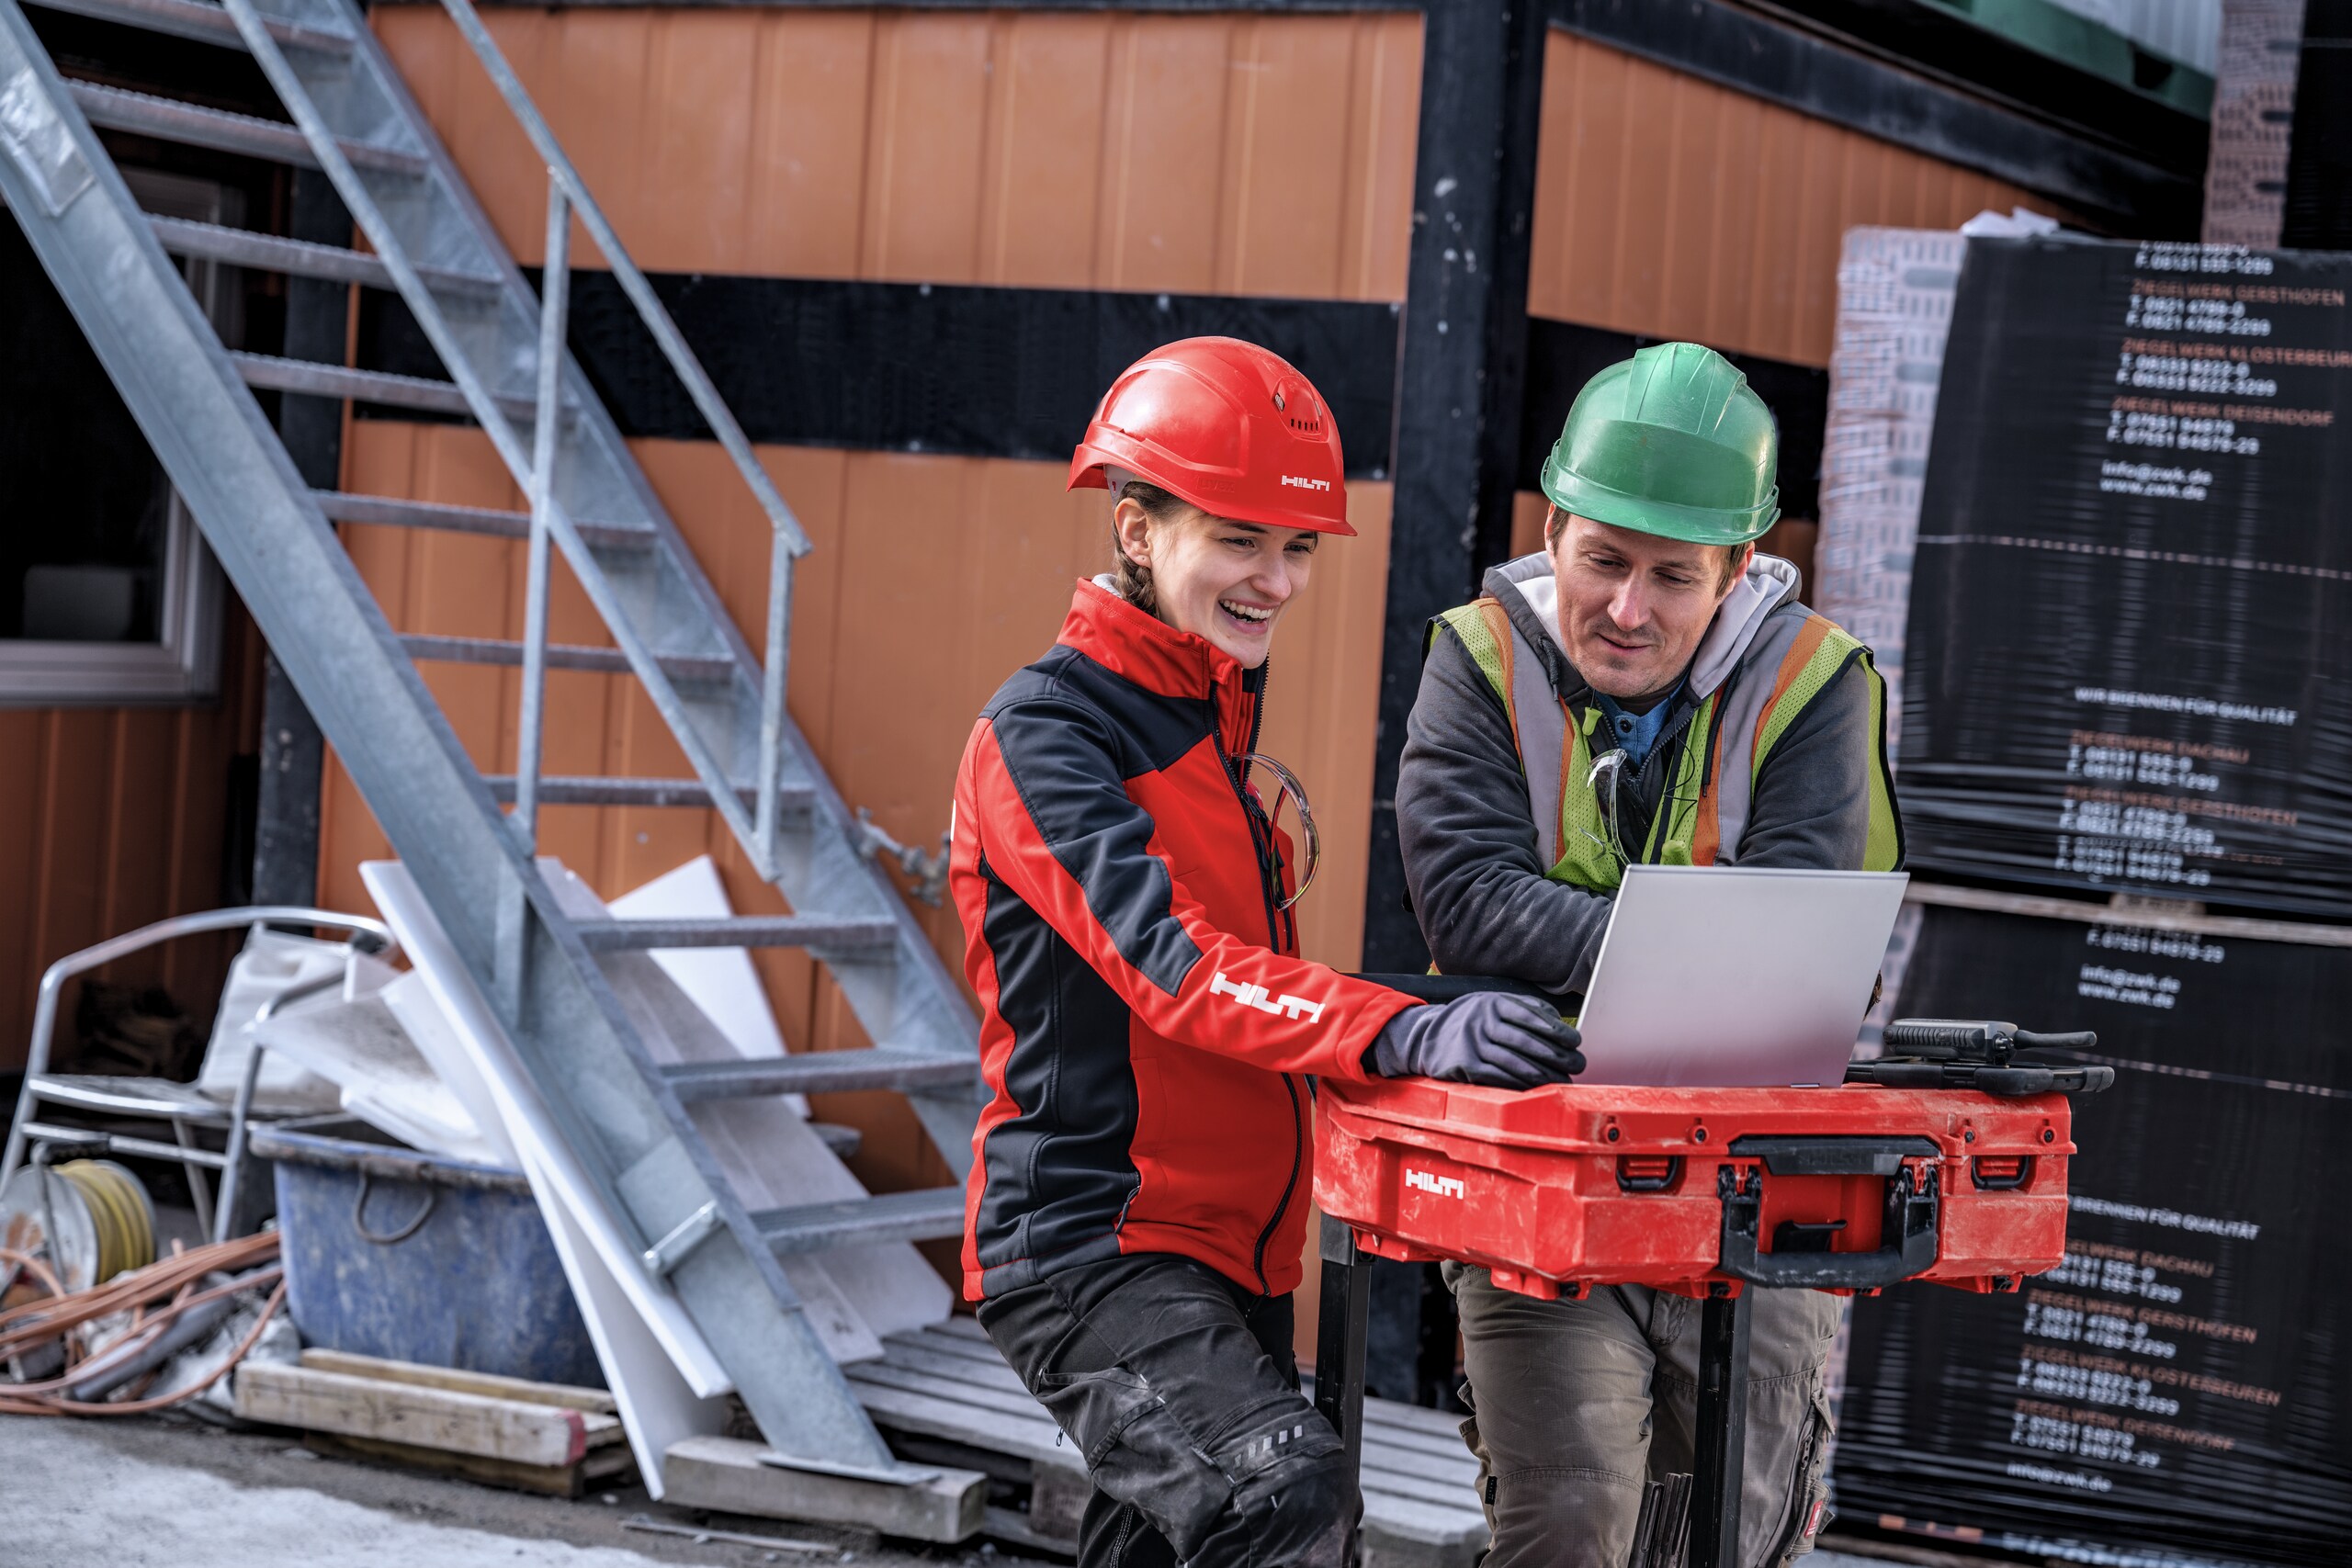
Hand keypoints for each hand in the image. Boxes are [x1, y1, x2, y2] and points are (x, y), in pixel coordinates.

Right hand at [1368, 992, 1583, 1088]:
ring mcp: (1471, 1043)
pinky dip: (1521, 1084)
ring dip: (1543, 1075)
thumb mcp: (1491, 1004)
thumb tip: (1558, 1022)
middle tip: (1577, 1064)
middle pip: (1526, 1041)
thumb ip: (1522, 1009)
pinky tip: (1537, 1088)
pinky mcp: (1464, 1065)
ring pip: (1514, 1062)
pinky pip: (1498, 1077)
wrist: (1426, 1037)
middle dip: (1556, 1055)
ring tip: (1562, 1080)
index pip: (1531, 1015)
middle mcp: (1481, 1020)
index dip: (1556, 1029)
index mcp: (1492, 1002)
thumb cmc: (1471, 1022)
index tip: (1576, 1041)